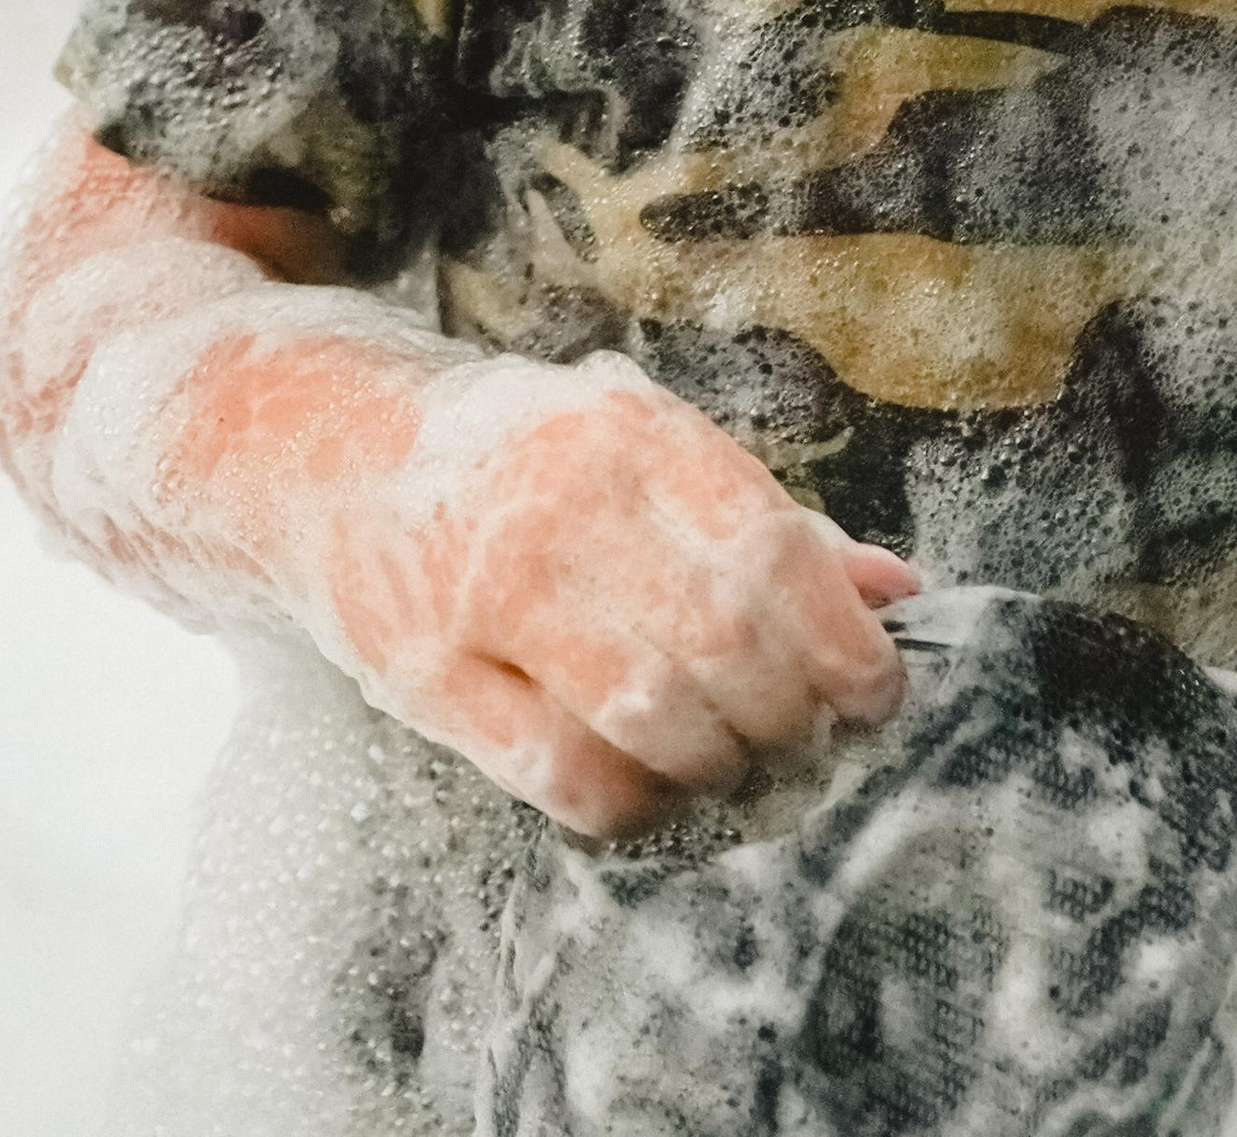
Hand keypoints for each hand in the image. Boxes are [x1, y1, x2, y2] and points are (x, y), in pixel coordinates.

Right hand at [314, 353, 921, 836]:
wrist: (340, 456)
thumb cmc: (526, 454)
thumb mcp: (649, 444)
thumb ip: (770, 516)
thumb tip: (896, 591)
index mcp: (635, 434)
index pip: (771, 554)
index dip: (842, 644)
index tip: (876, 692)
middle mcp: (564, 507)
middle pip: (722, 646)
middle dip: (791, 717)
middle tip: (810, 740)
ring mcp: (488, 596)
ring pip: (649, 718)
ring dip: (719, 766)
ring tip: (738, 764)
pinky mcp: (431, 680)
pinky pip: (563, 776)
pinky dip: (633, 803)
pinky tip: (654, 788)